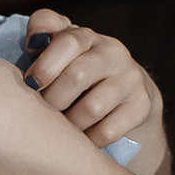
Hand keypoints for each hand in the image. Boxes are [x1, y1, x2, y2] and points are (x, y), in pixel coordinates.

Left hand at [22, 11, 161, 148]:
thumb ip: (43, 33)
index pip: (69, 42)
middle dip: (52, 101)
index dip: (45, 65)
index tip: (31, 85)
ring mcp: (131, 78)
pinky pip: (108, 130)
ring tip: (61, 128)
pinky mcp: (142, 104)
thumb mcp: (57, 52)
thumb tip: (34, 40)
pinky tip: (82, 138)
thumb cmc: (73, 73)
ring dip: (70, 124)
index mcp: (86, 37)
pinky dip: (89, 140)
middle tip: (42, 113)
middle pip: (77, 76)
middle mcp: (112, 52)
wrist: (123, 94)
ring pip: (92, 108)